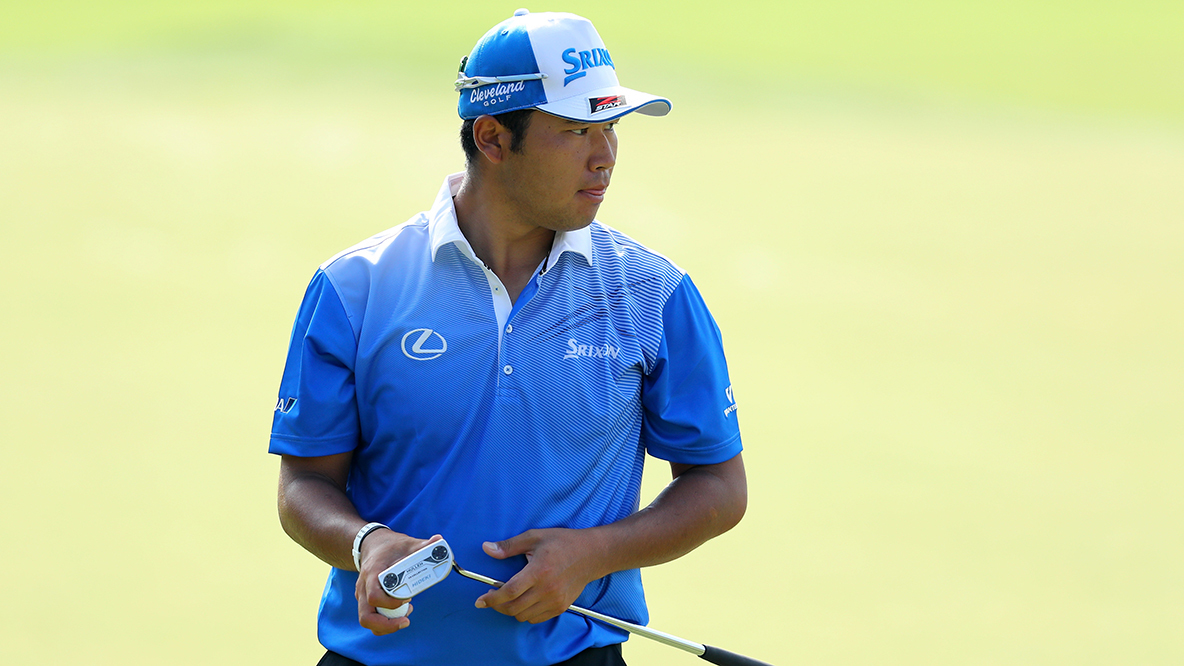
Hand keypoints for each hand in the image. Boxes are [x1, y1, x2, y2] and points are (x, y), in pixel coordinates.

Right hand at [355, 532, 442, 635]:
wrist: (372, 545)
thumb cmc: (390, 546)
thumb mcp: (406, 543)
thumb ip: (423, 545)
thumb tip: (439, 540)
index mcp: (372, 573)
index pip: (374, 596)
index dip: (391, 603)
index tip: (408, 599)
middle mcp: (363, 587)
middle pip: (366, 617)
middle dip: (386, 625)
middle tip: (406, 621)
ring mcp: (363, 595)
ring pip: (367, 621)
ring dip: (386, 626)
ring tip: (405, 617)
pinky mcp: (366, 601)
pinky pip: (372, 618)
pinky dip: (385, 621)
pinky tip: (401, 613)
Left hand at [474, 528, 602, 623]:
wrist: (591, 554)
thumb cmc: (563, 543)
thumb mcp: (534, 537)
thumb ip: (509, 546)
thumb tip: (487, 548)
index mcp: (538, 571)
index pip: (509, 592)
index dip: (491, 598)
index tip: (480, 600)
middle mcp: (547, 589)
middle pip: (513, 608)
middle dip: (497, 606)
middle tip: (491, 598)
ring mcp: (555, 600)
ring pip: (523, 616)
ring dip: (511, 610)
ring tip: (507, 598)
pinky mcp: (561, 606)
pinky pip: (536, 618)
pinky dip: (525, 613)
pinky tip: (523, 602)